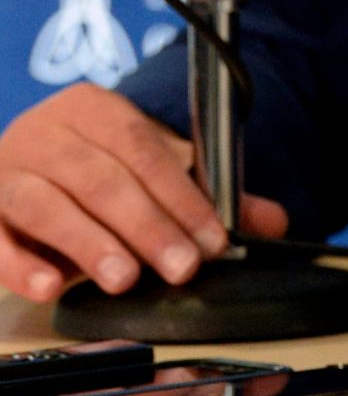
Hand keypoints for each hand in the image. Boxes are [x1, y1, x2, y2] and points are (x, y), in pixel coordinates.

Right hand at [0, 84, 287, 300]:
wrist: (20, 166)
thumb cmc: (94, 171)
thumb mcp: (149, 172)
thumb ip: (204, 196)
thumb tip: (273, 222)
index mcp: (94, 110)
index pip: (145, 150)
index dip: (181, 197)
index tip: (213, 241)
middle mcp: (43, 132)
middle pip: (100, 178)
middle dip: (146, 226)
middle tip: (180, 267)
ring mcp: (4, 170)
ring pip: (45, 204)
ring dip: (89, 243)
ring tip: (124, 279)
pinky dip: (20, 263)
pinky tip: (50, 286)